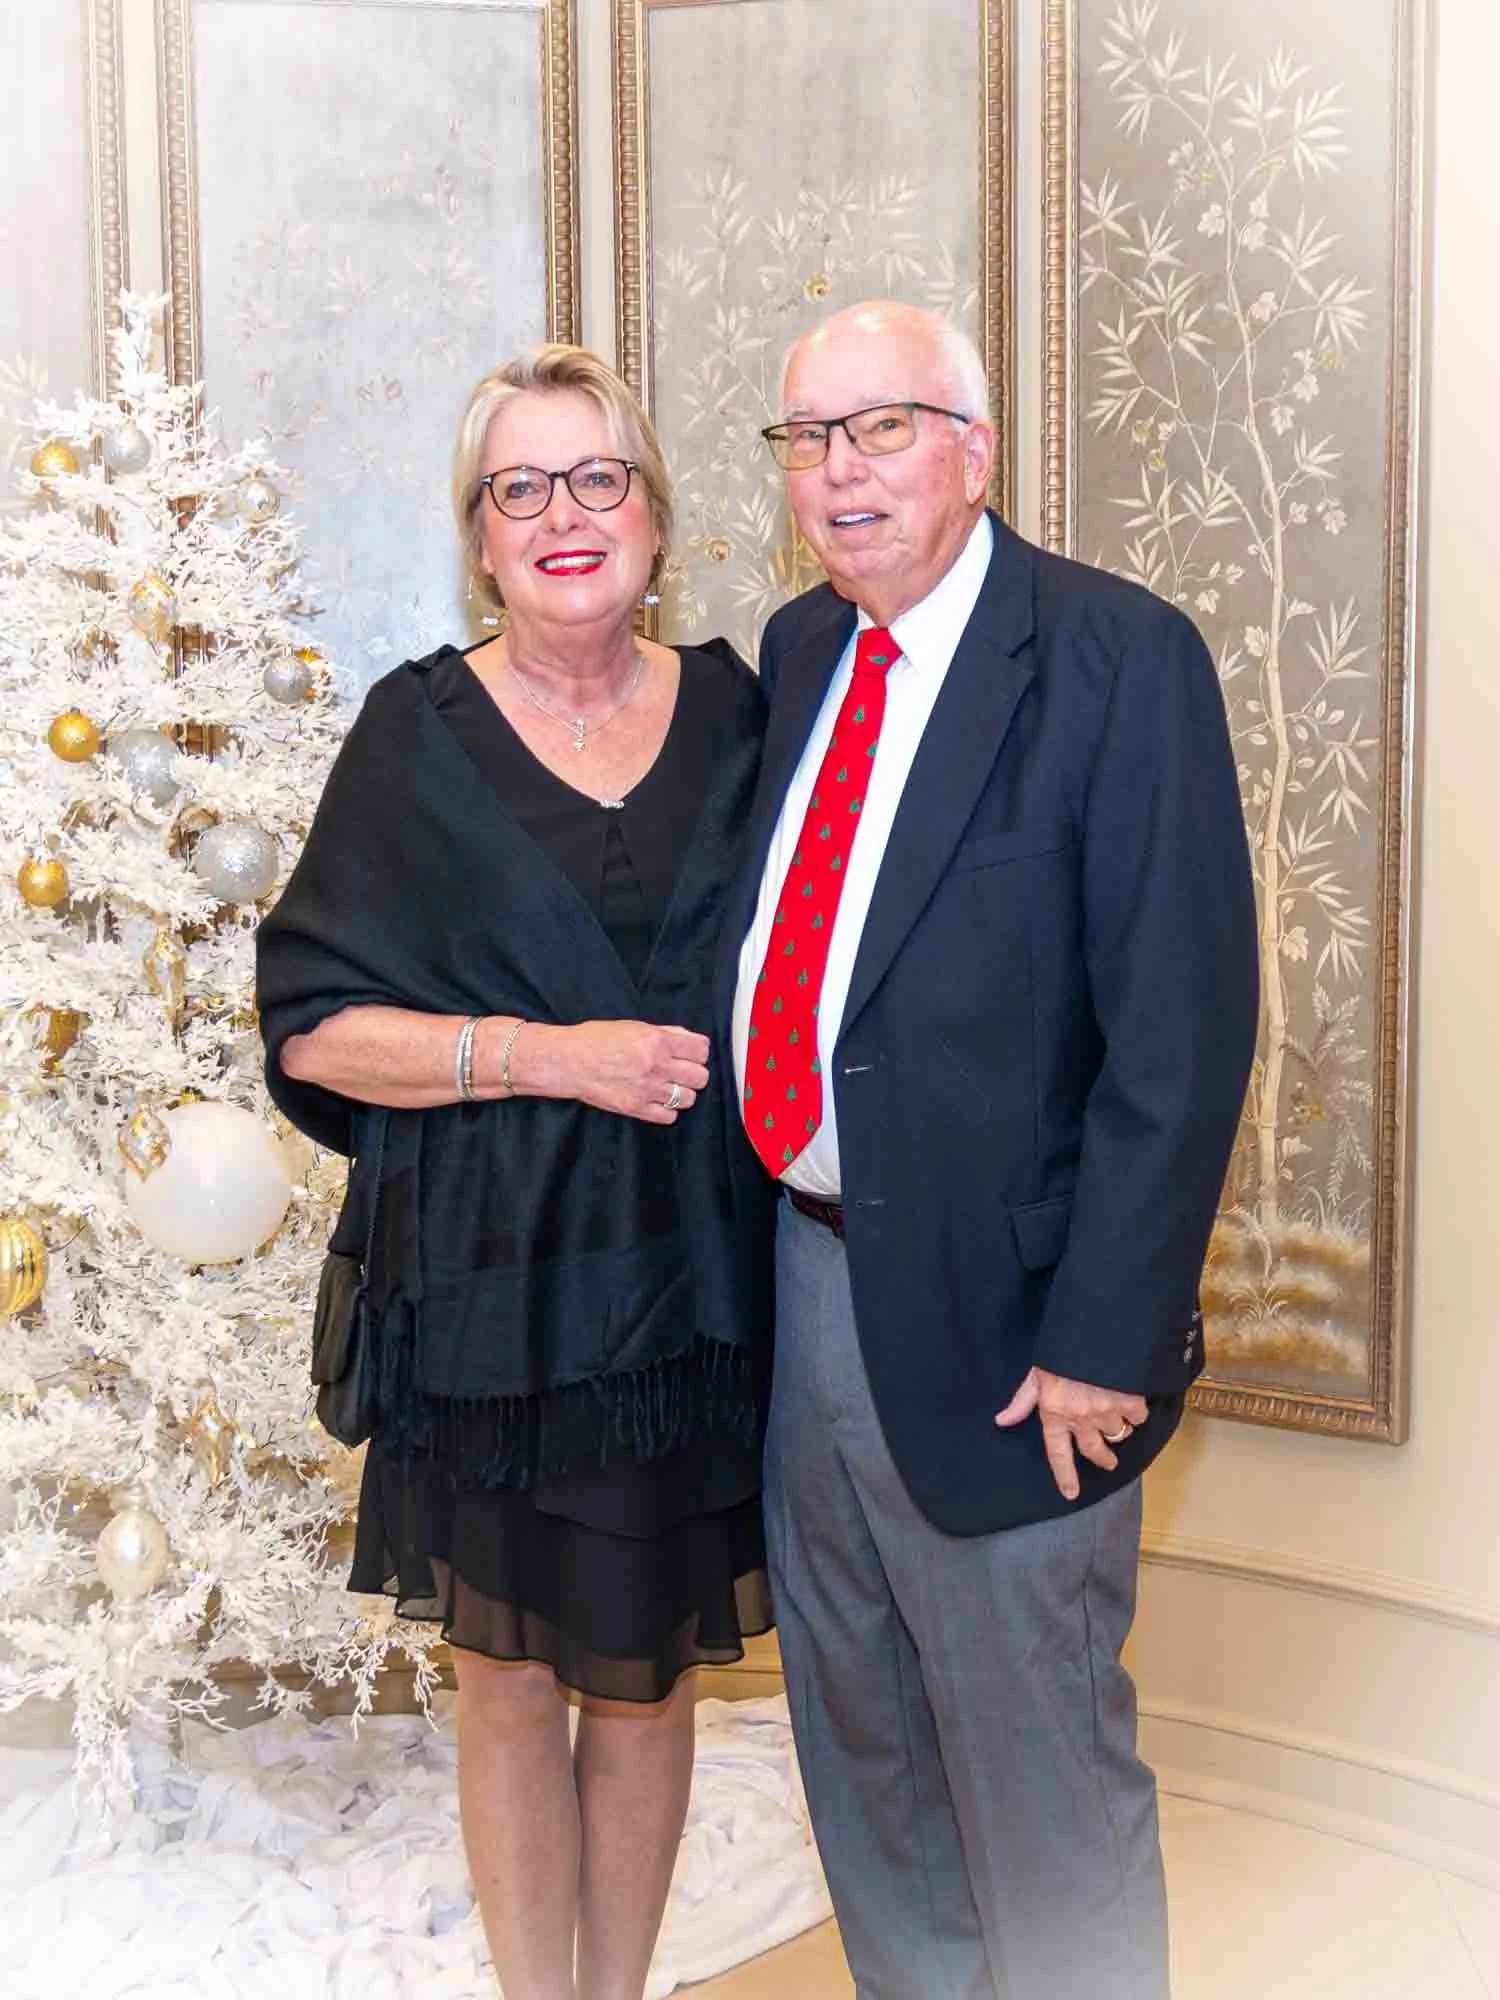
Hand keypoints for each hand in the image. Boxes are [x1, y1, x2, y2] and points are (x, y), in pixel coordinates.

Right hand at [545, 1020, 709, 1123]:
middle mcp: (656, 1065)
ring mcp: (647, 1089)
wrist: (568, 1061)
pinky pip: (669, 1116)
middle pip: (700, 1077)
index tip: (691, 1054)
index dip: (698, 1052)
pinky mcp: (636, 1108)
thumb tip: (690, 1039)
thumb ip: (665, 1033)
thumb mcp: (634, 1026)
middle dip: (694, 1073)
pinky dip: (667, 1110)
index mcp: (657, 1041)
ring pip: (689, 1098)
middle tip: (681, 1071)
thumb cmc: (596, 1040)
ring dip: (682, 1092)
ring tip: (669, 1087)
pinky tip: (657, 1100)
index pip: (701, 1050)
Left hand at [993, 1367, 1148, 1501]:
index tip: (1071, 1493)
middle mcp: (1080, 1418)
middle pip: (1094, 1451)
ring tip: (1117, 1415)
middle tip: (1109, 1462)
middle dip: (1103, 1459)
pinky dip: (1135, 1411)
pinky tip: (1131, 1400)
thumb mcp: (1037, 1374)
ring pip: (1117, 1433)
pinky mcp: (1129, 1401)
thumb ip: (1022, 1401)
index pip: (1057, 1453)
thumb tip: (1001, 1421)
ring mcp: (1106, 1411)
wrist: (1094, 1330)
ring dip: (1118, 1427)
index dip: (1065, 1475)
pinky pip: (1137, 1417)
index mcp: (1055, 1413)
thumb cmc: (1061, 1353)